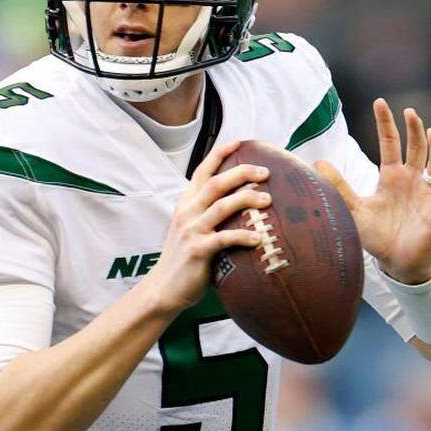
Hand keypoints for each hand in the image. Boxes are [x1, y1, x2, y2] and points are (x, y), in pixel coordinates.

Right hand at [147, 141, 269, 312]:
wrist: (164, 289)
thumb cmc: (184, 259)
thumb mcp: (190, 229)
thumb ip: (208, 215)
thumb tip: (239, 205)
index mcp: (186, 204)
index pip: (202, 171)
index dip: (219, 154)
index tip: (238, 142)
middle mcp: (187, 212)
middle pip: (216, 183)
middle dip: (241, 173)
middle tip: (265, 171)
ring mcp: (191, 230)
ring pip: (221, 206)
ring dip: (246, 199)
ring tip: (267, 199)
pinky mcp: (197, 250)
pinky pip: (224, 238)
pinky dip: (243, 236)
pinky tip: (259, 238)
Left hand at [316, 99, 430, 284]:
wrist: (397, 263)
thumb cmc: (377, 235)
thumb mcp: (354, 209)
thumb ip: (339, 187)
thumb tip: (317, 163)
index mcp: (391, 176)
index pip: (389, 143)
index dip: (385, 123)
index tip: (380, 102)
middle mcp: (411, 180)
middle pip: (415, 147)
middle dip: (414, 129)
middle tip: (410, 112)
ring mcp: (427, 194)